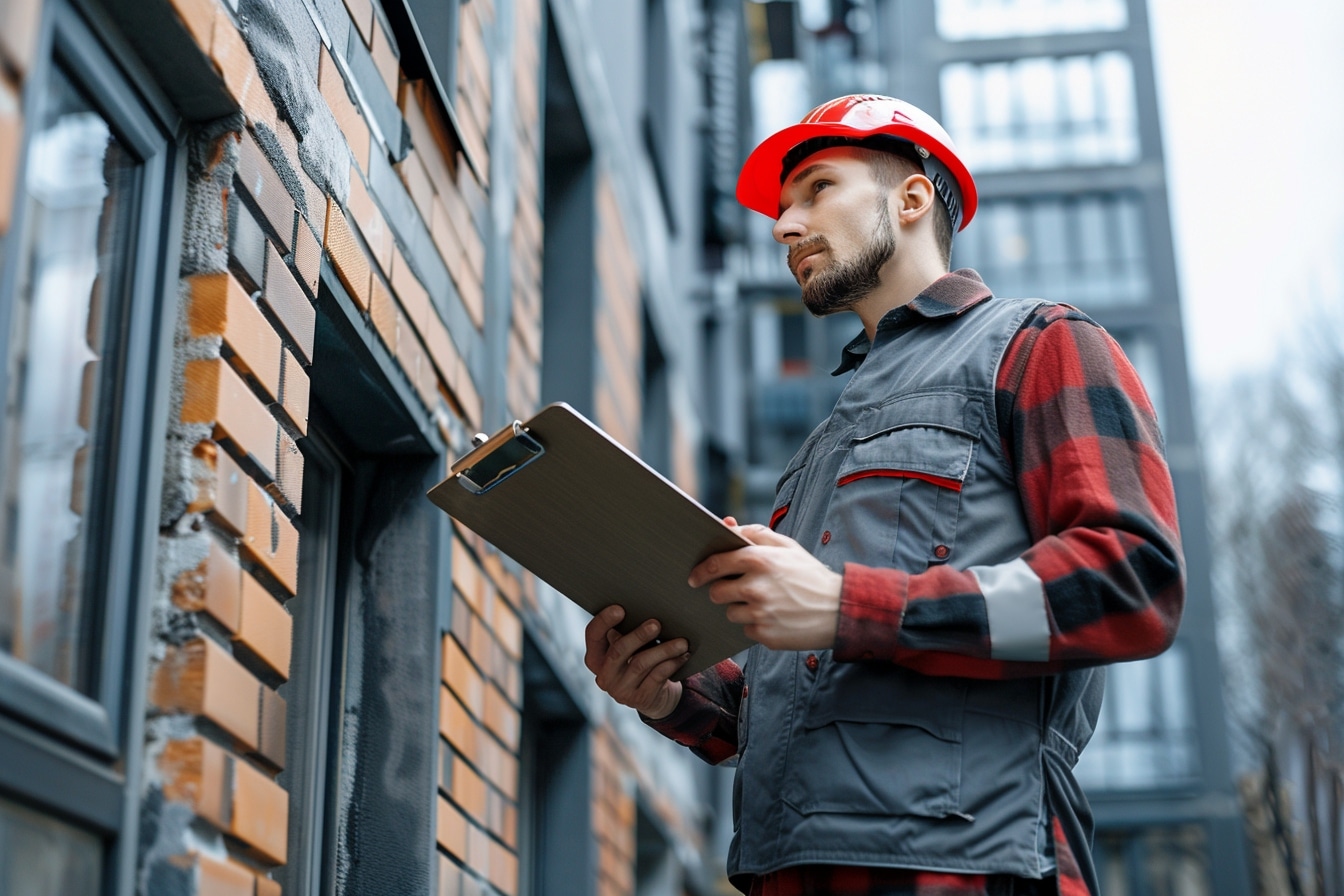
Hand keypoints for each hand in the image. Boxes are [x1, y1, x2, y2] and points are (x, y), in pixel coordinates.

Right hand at [583, 605, 688, 719]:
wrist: (656, 696)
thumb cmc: (641, 661)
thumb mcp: (631, 649)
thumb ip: (628, 633)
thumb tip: (644, 612)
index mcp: (596, 657)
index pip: (593, 635)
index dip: (604, 621)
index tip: (620, 609)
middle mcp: (604, 675)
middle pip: (618, 650)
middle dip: (639, 635)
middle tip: (656, 624)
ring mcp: (620, 690)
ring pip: (641, 664)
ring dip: (663, 650)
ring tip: (681, 642)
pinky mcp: (640, 699)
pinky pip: (657, 676)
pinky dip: (671, 663)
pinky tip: (683, 655)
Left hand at [690, 520, 841, 650]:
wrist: (839, 610)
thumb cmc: (810, 575)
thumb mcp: (787, 546)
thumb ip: (754, 534)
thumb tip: (727, 524)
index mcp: (759, 560)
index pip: (715, 564)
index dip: (701, 570)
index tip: (695, 576)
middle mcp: (756, 587)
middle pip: (716, 592)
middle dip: (723, 591)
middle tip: (738, 590)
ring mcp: (760, 613)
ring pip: (730, 613)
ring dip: (741, 609)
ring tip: (766, 603)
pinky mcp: (765, 635)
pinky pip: (746, 629)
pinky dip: (756, 624)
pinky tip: (776, 617)